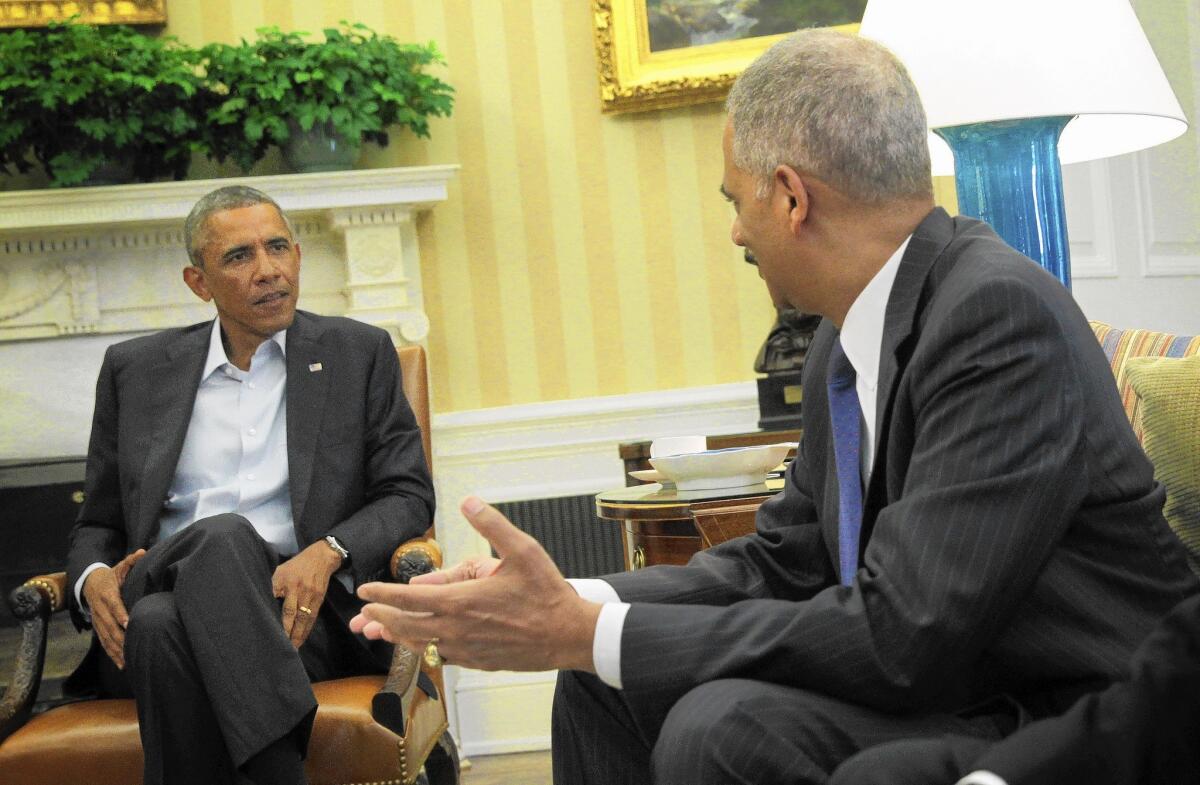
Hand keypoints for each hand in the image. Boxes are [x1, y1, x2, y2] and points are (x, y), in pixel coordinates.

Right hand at [82, 548, 145, 669]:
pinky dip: (112, 654)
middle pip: (110, 626)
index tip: (128, 623)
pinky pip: (105, 643)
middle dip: (120, 638)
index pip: (114, 605)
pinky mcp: (99, 628)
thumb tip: (142, 552)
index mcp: (107, 594)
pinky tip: (122, 664)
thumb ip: (131, 561)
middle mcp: (101, 610)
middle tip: (132, 648)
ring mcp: (99, 621)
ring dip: (117, 650)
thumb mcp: (119, 566)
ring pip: (107, 638)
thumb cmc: (110, 575)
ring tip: (128, 662)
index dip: (120, 614)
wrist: (88, 583)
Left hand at [272, 540, 341, 647]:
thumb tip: (262, 600)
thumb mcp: (280, 570)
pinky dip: (307, 629)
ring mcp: (311, 595)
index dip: (280, 622)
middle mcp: (300, 590)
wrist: (321, 557)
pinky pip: (312, 617)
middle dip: (289, 633)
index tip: (273, 634)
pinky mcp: (319, 599)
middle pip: (294, 616)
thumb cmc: (296, 565)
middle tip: (283, 648)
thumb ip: (272, 585)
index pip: (283, 606)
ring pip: (305, 619)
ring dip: (299, 635)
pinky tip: (302, 638)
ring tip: (293, 648)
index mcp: (287, 583)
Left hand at [351, 497, 601, 672]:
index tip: (365, 590)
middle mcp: (457, 629)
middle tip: (364, 612)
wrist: (569, 635)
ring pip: (420, 645)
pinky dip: (422, 648)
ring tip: (380, 629)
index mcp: (462, 602)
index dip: (383, 594)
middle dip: (381, 617)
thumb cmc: (547, 593)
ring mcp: (466, 649)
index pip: (409, 598)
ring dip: (397, 635)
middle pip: (406, 625)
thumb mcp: (524, 550)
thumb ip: (492, 524)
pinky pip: (439, 656)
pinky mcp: (476, 661)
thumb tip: (468, 500)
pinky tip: (420, 644)